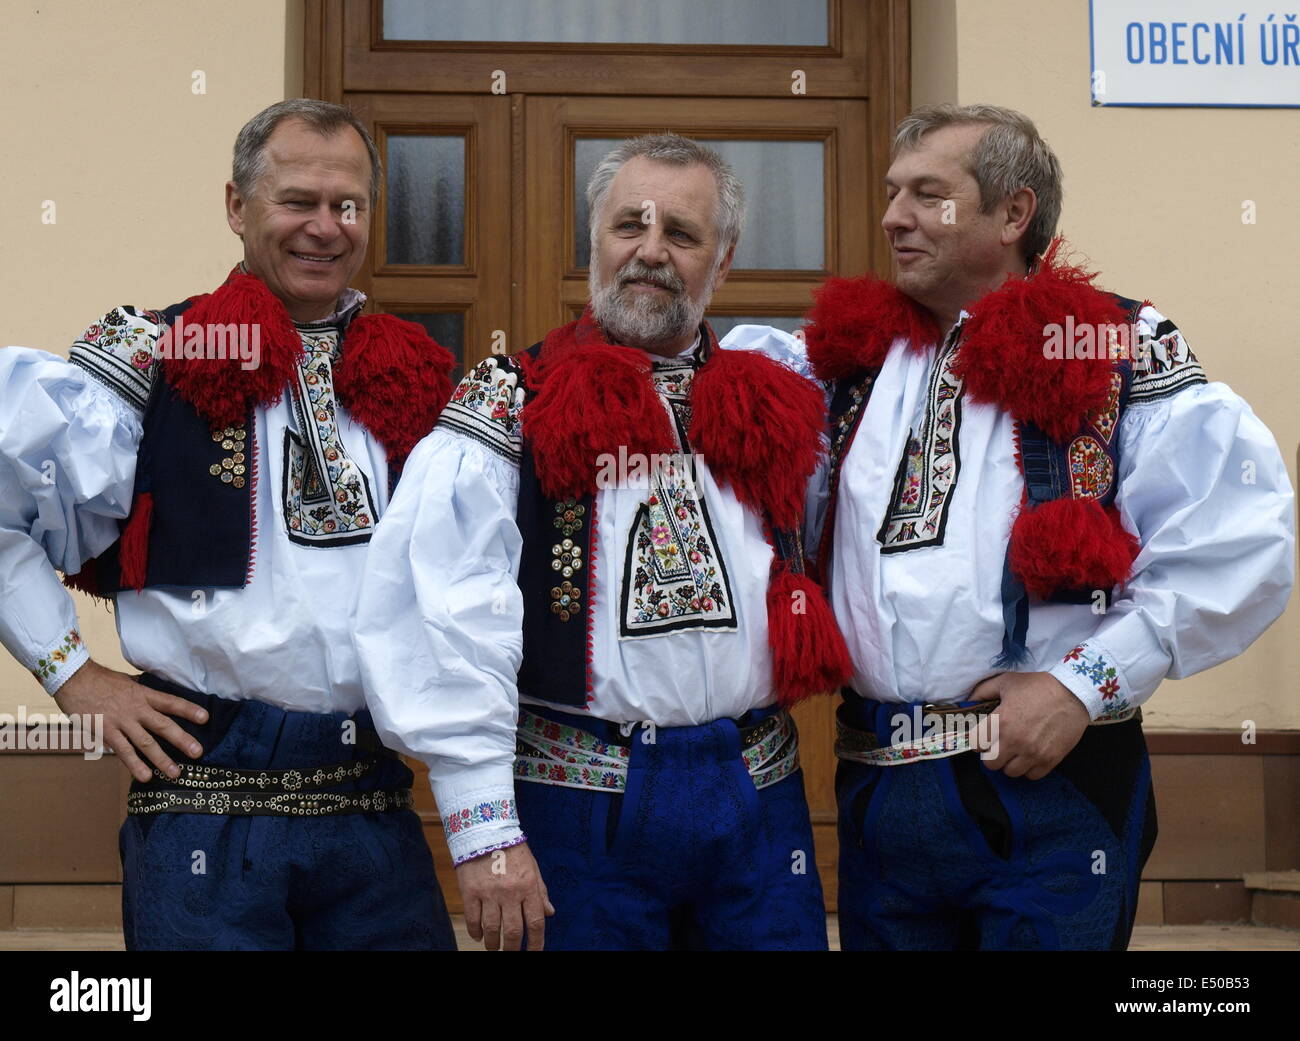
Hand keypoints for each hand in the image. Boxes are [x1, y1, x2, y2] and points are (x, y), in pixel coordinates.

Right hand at [53, 659, 208, 781]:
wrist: (74, 679)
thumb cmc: (101, 681)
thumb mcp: (129, 682)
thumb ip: (144, 691)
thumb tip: (160, 692)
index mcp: (144, 695)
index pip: (171, 702)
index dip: (189, 710)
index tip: (206, 718)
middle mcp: (136, 709)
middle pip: (164, 725)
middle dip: (182, 740)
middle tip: (198, 753)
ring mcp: (121, 722)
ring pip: (145, 743)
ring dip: (161, 759)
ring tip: (175, 772)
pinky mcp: (106, 732)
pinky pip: (123, 751)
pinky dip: (135, 764)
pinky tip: (145, 776)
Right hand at [454, 841, 553, 950]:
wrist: (486, 831)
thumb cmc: (512, 851)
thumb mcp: (533, 868)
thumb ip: (541, 892)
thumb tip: (549, 913)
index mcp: (528, 886)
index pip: (536, 922)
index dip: (536, 943)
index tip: (534, 953)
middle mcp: (510, 892)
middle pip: (513, 931)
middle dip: (513, 949)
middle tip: (512, 953)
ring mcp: (489, 893)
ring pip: (492, 929)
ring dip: (493, 944)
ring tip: (494, 948)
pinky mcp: (470, 892)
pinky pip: (473, 919)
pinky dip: (476, 932)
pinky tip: (479, 936)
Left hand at [970, 671, 1089, 779]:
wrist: (1074, 693)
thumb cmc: (1038, 686)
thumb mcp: (1006, 681)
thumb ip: (982, 692)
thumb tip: (967, 702)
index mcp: (1001, 722)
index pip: (975, 744)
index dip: (977, 740)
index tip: (984, 736)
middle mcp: (1015, 741)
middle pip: (990, 763)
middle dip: (991, 754)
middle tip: (998, 744)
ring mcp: (1033, 753)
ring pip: (1010, 772)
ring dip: (1010, 763)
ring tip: (1015, 750)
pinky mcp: (1051, 760)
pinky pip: (1032, 776)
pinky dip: (1028, 768)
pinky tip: (1030, 755)